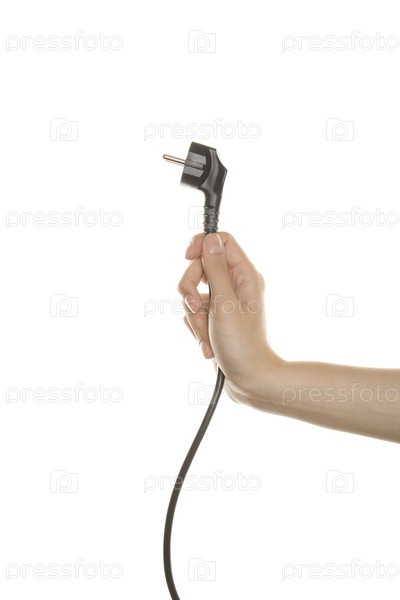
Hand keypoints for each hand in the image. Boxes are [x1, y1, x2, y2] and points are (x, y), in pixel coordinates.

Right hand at [178, 232, 281, 405]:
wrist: (248, 380)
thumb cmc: (242, 345)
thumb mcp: (225, 304)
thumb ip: (214, 270)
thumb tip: (210, 240)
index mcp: (244, 275)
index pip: (220, 241)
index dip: (201, 245)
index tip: (187, 257)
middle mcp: (234, 285)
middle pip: (199, 267)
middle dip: (190, 289)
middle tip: (197, 308)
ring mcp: (223, 302)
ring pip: (192, 292)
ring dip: (194, 315)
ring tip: (207, 334)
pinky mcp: (214, 318)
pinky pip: (193, 312)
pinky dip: (196, 327)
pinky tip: (208, 344)